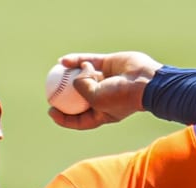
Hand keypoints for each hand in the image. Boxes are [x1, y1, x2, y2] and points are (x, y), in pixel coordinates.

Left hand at [48, 51, 162, 129]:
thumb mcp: (96, 99)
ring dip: (70, 74)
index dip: (63, 117)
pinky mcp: (108, 64)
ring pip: (83, 77)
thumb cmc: (121, 97)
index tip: (51, 111)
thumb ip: (81, 88)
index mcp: (102, 114)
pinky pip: (89, 61)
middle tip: (50, 91)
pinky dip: (76, 61)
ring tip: (56, 71)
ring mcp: (106, 80)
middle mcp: (103, 97)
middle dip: (63, 95)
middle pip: (79, 97)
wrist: (146, 82)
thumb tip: (74, 76)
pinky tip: (63, 61)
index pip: (79, 119)